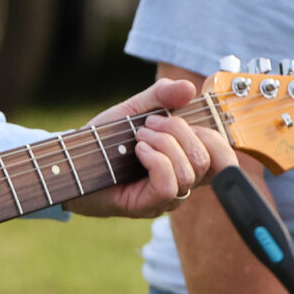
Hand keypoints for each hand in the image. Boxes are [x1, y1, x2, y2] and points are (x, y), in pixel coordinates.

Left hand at [67, 75, 228, 218]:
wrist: (69, 161)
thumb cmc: (102, 141)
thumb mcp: (133, 110)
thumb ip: (160, 96)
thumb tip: (189, 87)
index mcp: (184, 161)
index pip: (223, 157)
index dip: (210, 134)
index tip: (175, 117)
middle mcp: (181, 183)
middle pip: (206, 159)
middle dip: (179, 131)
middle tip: (148, 124)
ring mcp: (165, 198)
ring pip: (189, 172)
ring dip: (163, 144)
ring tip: (138, 137)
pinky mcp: (147, 206)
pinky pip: (170, 185)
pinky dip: (157, 161)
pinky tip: (138, 151)